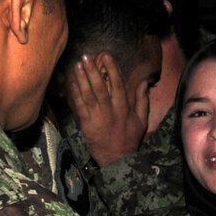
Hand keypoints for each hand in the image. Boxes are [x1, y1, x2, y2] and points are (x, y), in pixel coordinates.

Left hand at [66, 52, 148, 166]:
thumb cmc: (130, 139)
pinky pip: (79, 106)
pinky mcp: (86, 124)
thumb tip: (144, 82)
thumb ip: (143, 100)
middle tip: (86, 56)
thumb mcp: (142, 120)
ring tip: (77, 65)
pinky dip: (75, 94)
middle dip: (93, 70)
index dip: (112, 68)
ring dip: (82, 79)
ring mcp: (97, 117)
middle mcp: (110, 111)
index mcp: (124, 108)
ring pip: (88, 94)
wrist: (117, 159)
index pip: (117, 84)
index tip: (106, 55)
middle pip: (100, 87)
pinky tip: (71, 83)